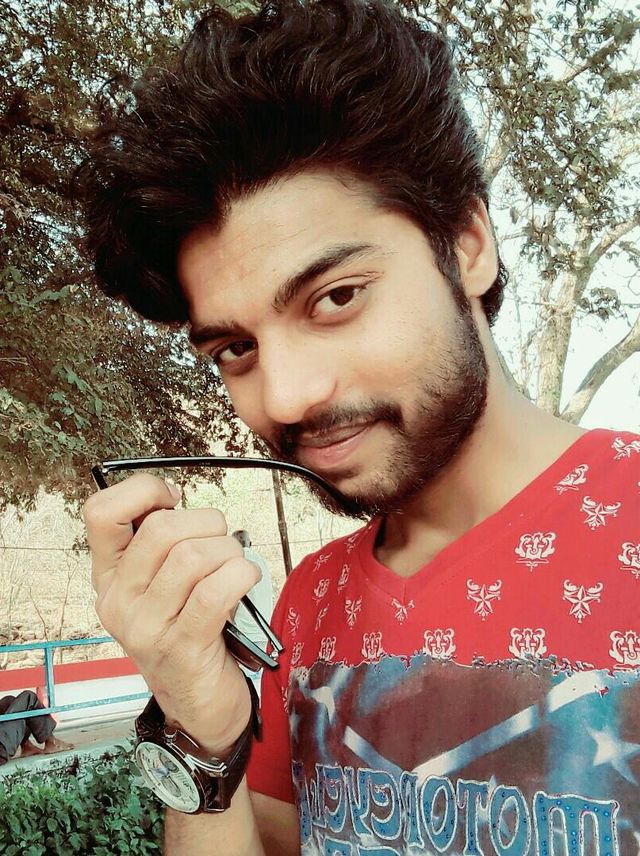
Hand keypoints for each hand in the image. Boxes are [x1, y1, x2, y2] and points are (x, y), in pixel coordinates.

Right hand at [83, 474, 261, 753]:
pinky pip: (215, 592)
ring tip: (236, 565)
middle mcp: (118, 601)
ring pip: (192, 557)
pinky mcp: (182, 649)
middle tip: (222, 540)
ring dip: (229, 551)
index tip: (175, 499)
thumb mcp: (163, 584)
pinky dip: (241, 574)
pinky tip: (247, 579)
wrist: (198, 704)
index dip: (143, 490)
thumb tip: (176, 496)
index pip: (101, 512)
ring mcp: (147, 629)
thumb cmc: (189, 628)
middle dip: (207, 522)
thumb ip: (163, 542)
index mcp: (109, 576)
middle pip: (161, 530)